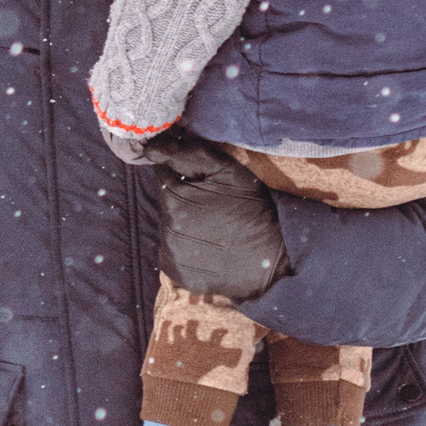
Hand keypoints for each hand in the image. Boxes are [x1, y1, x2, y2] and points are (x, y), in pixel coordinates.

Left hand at [150, 135, 286, 299]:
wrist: (274, 254)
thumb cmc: (251, 206)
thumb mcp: (226, 169)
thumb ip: (186, 153)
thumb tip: (150, 150)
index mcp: (174, 199)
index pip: (164, 176)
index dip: (185, 178)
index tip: (205, 186)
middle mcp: (167, 229)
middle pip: (166, 204)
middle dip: (184, 202)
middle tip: (213, 209)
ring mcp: (171, 255)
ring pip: (168, 229)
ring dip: (183, 225)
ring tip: (213, 229)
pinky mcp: (178, 276)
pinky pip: (172, 255)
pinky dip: (184, 250)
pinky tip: (207, 247)